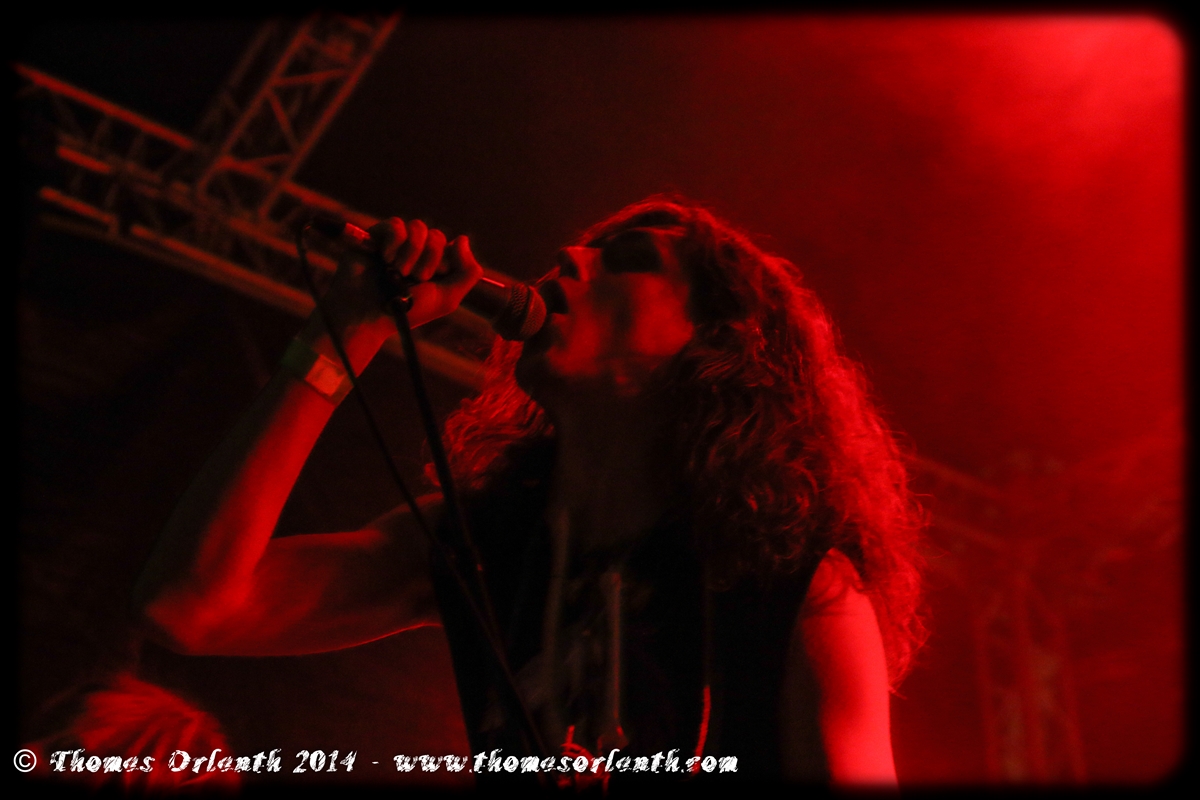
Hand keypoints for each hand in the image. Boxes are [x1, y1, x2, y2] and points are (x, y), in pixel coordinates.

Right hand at [319, 218, 483, 340]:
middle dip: (428, 259)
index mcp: (434, 265)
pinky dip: (395, 243)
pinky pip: (396, 225)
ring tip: (397, 272)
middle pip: (437, 236)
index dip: (445, 261)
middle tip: (414, 278)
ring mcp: (396, 243)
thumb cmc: (406, 311)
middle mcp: (416, 252)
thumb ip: (468, 272)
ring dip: (412, 252)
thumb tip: (463, 238)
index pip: (452, 246)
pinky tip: (385, 259)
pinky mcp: (376, 236)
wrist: (368, 315)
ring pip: (418, 227)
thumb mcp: (447, 299)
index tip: (434, 278)